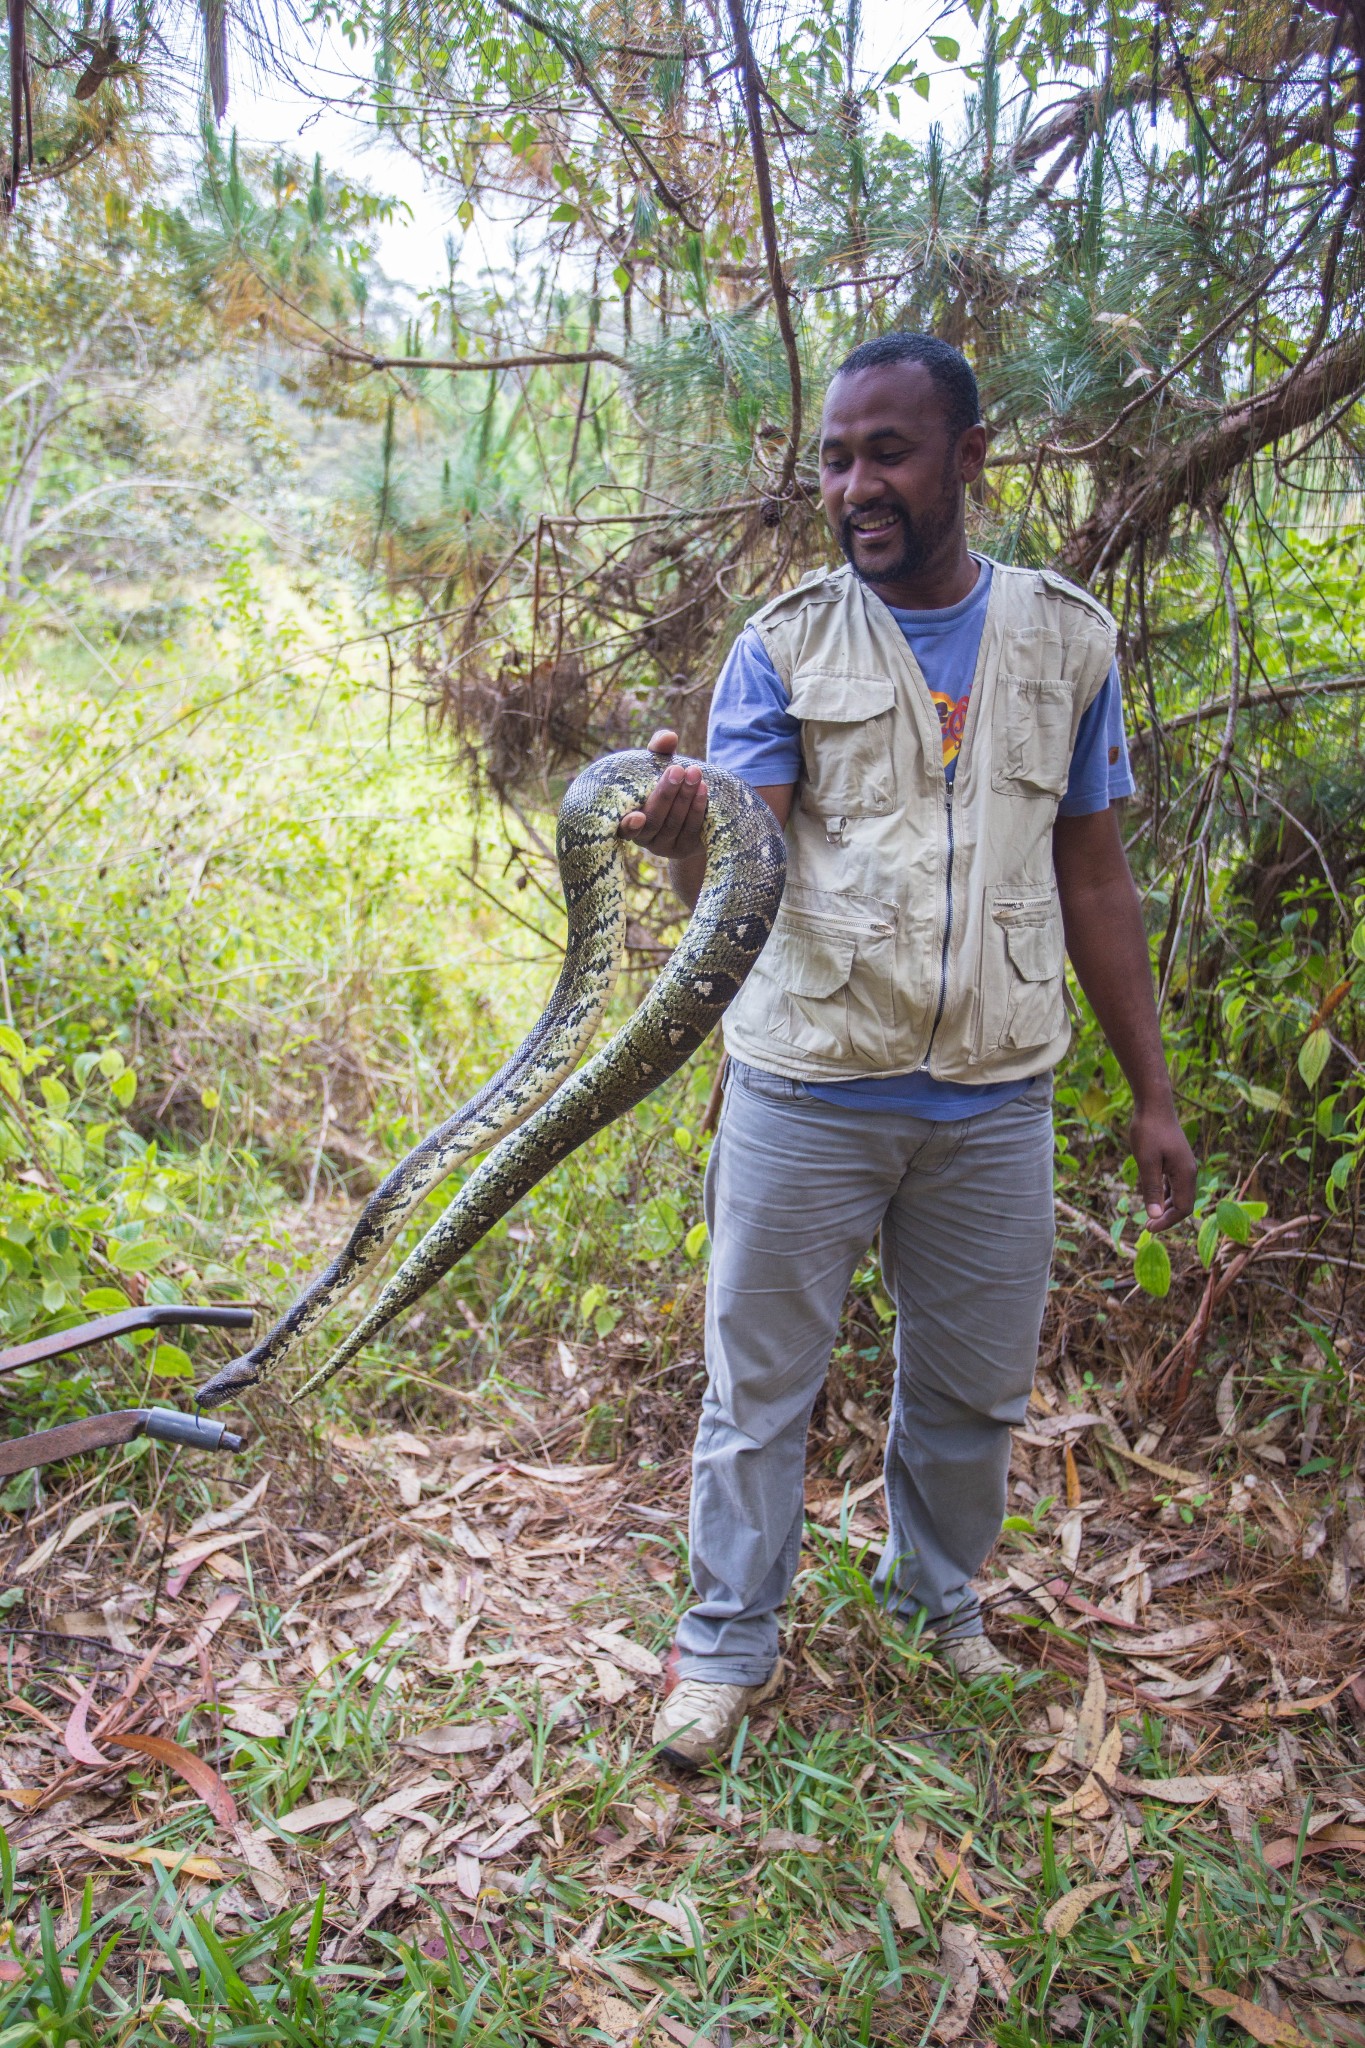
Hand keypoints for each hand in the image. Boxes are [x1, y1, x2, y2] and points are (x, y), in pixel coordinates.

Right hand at [619, 729, 707, 859]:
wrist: (693, 808)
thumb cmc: (667, 783)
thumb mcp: (660, 765)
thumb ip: (659, 750)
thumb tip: (668, 738)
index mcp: (628, 818)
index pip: (622, 828)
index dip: (628, 825)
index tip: (636, 816)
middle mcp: (644, 837)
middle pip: (653, 820)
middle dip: (666, 794)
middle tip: (678, 769)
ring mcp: (665, 846)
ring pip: (673, 824)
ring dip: (685, 798)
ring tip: (695, 773)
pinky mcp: (685, 849)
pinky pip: (691, 829)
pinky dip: (697, 808)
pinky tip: (703, 789)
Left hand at [1130, 1098, 1196, 1230]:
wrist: (1154, 1104)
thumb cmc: (1148, 1131)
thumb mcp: (1146, 1162)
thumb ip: (1151, 1189)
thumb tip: (1155, 1215)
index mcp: (1185, 1174)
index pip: (1183, 1208)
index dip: (1167, 1221)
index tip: (1149, 1228)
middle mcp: (1189, 1171)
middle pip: (1183, 1204)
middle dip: (1167, 1217)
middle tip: (1147, 1226)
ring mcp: (1184, 1165)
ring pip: (1179, 1194)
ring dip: (1165, 1206)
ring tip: (1149, 1216)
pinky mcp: (1176, 1159)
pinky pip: (1174, 1183)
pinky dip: (1165, 1194)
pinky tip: (1153, 1197)